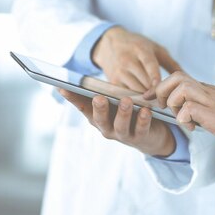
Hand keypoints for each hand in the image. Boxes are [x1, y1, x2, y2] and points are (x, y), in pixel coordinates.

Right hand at [59, 89, 175, 156]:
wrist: (151, 136)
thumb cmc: (128, 113)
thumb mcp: (115, 103)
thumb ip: (105, 93)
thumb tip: (88, 76)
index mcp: (97, 117)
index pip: (82, 106)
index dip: (72, 98)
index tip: (63, 87)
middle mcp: (107, 128)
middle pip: (100, 119)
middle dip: (99, 108)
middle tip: (98, 97)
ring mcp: (123, 135)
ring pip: (121, 126)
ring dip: (123, 113)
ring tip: (126, 100)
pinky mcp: (140, 138)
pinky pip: (141, 129)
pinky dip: (143, 120)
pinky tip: (146, 110)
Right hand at [92, 26, 181, 92]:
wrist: (109, 43)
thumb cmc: (137, 46)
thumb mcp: (155, 49)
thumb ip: (171, 64)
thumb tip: (187, 79)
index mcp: (141, 49)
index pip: (149, 63)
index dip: (155, 77)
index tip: (161, 87)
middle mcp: (128, 60)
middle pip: (143, 81)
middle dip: (156, 92)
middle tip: (167, 101)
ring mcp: (119, 71)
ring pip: (135, 90)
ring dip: (147, 97)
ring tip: (157, 102)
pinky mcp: (113, 81)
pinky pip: (127, 94)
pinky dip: (136, 99)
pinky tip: (144, 101)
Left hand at [144, 71, 214, 152]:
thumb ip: (201, 108)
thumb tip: (185, 114)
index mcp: (206, 90)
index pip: (178, 78)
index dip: (160, 87)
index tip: (149, 98)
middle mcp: (207, 91)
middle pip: (176, 76)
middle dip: (162, 91)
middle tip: (163, 108)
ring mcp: (211, 100)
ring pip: (180, 87)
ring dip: (173, 103)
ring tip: (181, 118)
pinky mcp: (214, 113)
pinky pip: (189, 107)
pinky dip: (183, 117)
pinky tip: (191, 127)